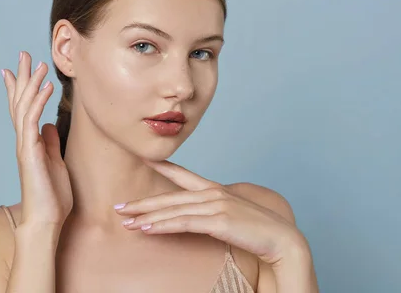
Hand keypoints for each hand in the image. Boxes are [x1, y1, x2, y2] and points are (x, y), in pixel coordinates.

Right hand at [2, 51, 72, 229]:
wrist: (46, 220)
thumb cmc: (52, 196)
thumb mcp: (55, 162)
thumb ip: (49, 143)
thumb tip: (49, 126)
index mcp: (30, 143)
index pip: (22, 109)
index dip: (20, 89)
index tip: (16, 70)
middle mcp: (24, 141)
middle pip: (19, 102)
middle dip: (22, 77)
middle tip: (23, 54)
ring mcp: (25, 145)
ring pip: (24, 106)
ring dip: (31, 83)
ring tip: (38, 62)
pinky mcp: (29, 152)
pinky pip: (32, 120)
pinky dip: (38, 101)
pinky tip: (45, 86)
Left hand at [114, 159, 305, 265]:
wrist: (282, 240)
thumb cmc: (258, 231)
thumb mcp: (232, 216)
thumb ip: (213, 212)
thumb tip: (198, 217)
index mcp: (216, 190)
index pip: (184, 175)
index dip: (164, 167)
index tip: (145, 160)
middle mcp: (213, 193)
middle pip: (170, 197)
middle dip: (142, 202)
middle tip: (119, 207)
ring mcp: (216, 205)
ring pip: (173, 210)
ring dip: (147, 216)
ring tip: (126, 220)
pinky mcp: (218, 221)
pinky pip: (184, 223)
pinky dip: (163, 225)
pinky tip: (147, 228)